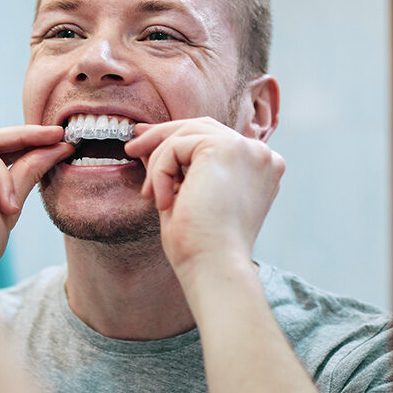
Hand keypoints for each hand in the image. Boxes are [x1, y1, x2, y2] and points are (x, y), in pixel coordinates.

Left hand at [124, 117, 284, 280]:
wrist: (214, 266)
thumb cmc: (200, 244)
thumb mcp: (185, 195)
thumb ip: (174, 166)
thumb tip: (146, 142)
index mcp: (259, 168)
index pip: (214, 138)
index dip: (177, 136)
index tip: (144, 140)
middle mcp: (260, 154)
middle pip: (201, 127)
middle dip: (161, 136)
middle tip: (131, 148)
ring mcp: (247, 149)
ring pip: (185, 134)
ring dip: (158, 162)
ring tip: (148, 194)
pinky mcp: (227, 148)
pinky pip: (176, 146)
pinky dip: (160, 173)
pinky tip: (162, 202)